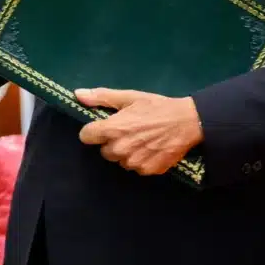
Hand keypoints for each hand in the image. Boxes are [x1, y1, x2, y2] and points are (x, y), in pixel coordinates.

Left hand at [75, 87, 203, 175]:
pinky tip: (151, 149)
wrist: (186, 122)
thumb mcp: (129, 97)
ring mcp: (134, 162)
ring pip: (120, 161)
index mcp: (112, 129)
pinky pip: (136, 168)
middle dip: (112, 142)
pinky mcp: (148, 170)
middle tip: (128, 132)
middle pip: (104, 151)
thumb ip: (101, 97)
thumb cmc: (156, 107)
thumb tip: (77, 94)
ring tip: (141, 140)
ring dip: (126, 153)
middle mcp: (120, 149)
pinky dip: (141, 160)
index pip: (85, 136)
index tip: (103, 127)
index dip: (93, 131)